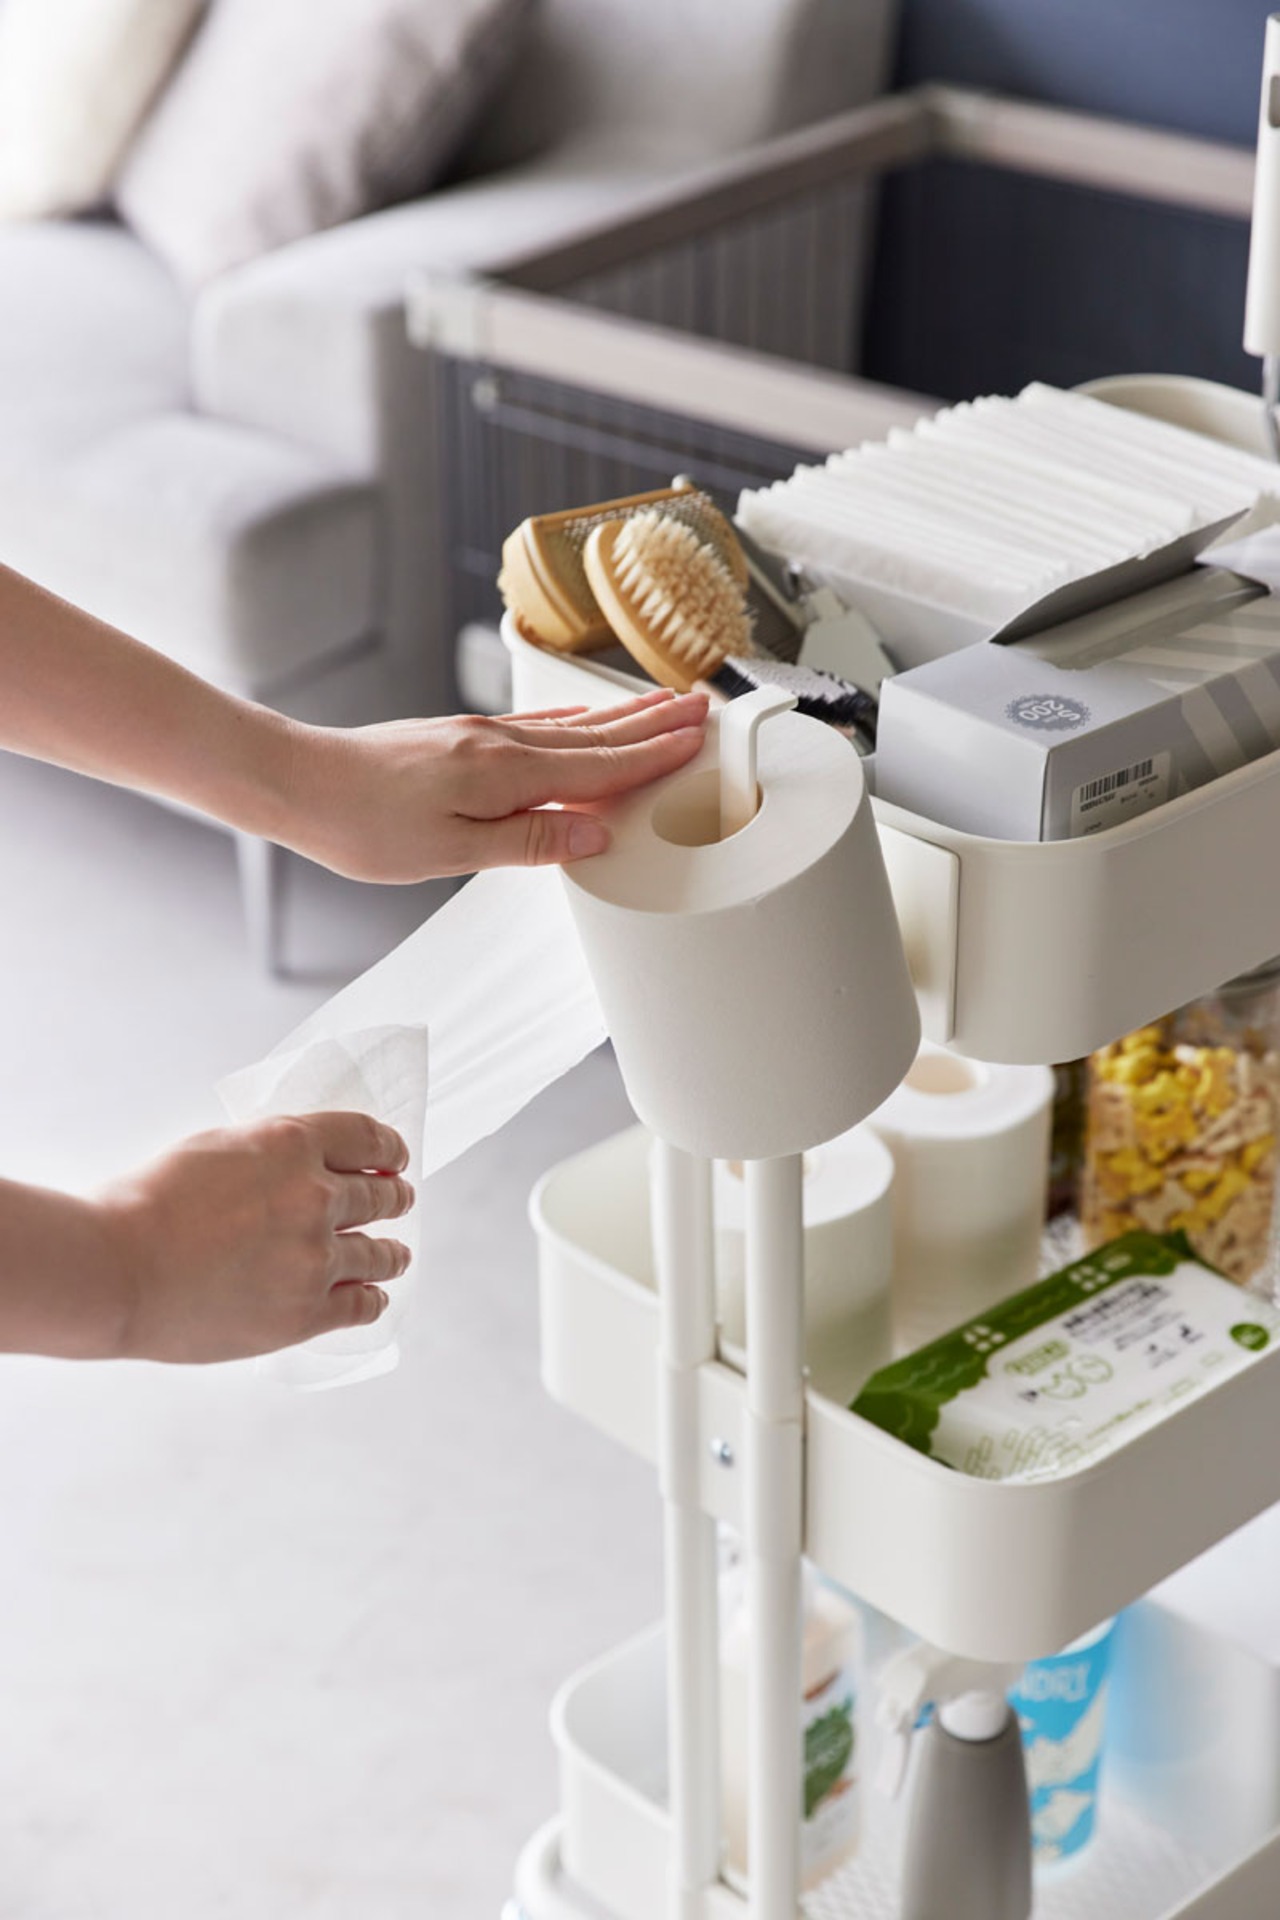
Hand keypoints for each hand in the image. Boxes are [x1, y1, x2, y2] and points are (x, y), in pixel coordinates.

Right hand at [95, 1112, 412, 1362]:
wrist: (117, 1271)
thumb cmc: (144, 1206)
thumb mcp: (214, 1149)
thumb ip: (267, 1154)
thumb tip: (297, 1164)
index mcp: (291, 1144)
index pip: (367, 1137)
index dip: (389, 1148)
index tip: (395, 1157)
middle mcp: (315, 1197)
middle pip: (380, 1195)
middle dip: (394, 1197)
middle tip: (399, 1201)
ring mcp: (315, 1257)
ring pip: (378, 1252)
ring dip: (392, 1252)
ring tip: (396, 1255)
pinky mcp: (305, 1312)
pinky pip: (362, 1304)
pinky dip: (373, 1298)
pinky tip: (374, 1297)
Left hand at [278, 688, 709, 882]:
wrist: (299, 782)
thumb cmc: (363, 826)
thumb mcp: (450, 852)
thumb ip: (529, 839)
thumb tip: (596, 832)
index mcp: (504, 774)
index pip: (600, 763)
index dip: (654, 753)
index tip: (700, 738)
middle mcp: (498, 744)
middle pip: (595, 733)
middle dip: (653, 721)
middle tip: (704, 706)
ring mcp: (479, 735)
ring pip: (569, 725)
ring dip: (622, 716)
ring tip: (663, 705)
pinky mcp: (460, 737)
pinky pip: (537, 725)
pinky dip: (575, 720)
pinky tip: (583, 720)